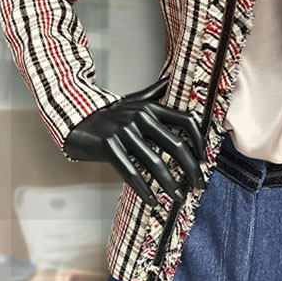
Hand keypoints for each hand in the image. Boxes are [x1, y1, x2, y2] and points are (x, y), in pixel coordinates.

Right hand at [63, 77, 207, 206]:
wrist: (76, 120)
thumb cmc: (110, 114)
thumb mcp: (133, 100)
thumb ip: (154, 92)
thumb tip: (172, 80)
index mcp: (151, 108)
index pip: (186, 120)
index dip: (200, 140)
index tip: (205, 158)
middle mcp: (140, 117)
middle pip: (175, 144)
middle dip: (191, 167)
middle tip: (200, 184)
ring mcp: (124, 132)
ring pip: (154, 162)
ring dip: (169, 183)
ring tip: (178, 197)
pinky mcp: (109, 146)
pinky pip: (130, 171)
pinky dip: (143, 188)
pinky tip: (152, 200)